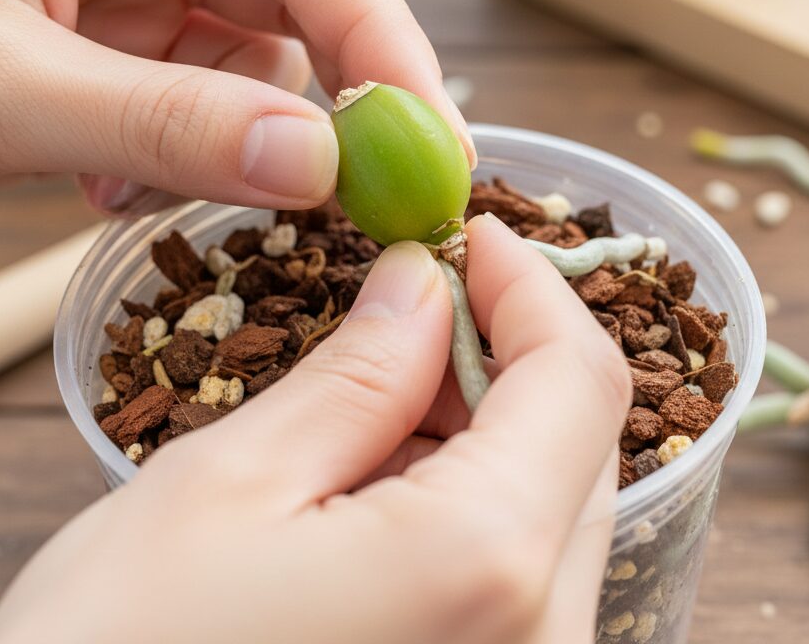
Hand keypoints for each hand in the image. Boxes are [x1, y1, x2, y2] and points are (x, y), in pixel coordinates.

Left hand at [0, 0, 470, 218]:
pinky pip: (215, 97)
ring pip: (266, 54)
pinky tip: (114, 185)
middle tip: (364, 185)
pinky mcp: (128, 44)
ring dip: (249, 134)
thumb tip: (324, 165)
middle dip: (342, 86)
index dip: (379, 33)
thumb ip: (167, 125)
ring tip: (145, 187)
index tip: (427, 135)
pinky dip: (200, 152)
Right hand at [0, 217, 630, 643]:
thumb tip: (421, 282)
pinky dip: (462, 497)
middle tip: (408, 301)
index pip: (578, 379)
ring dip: (477, 423)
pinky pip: (510, 573)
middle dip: (500, 349)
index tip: (473, 235)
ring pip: (546, 506)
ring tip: (367, 393)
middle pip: (576, 441)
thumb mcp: (231, 486)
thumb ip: (356, 374)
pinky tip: (372, 481)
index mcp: (484, 566)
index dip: (530, 287)